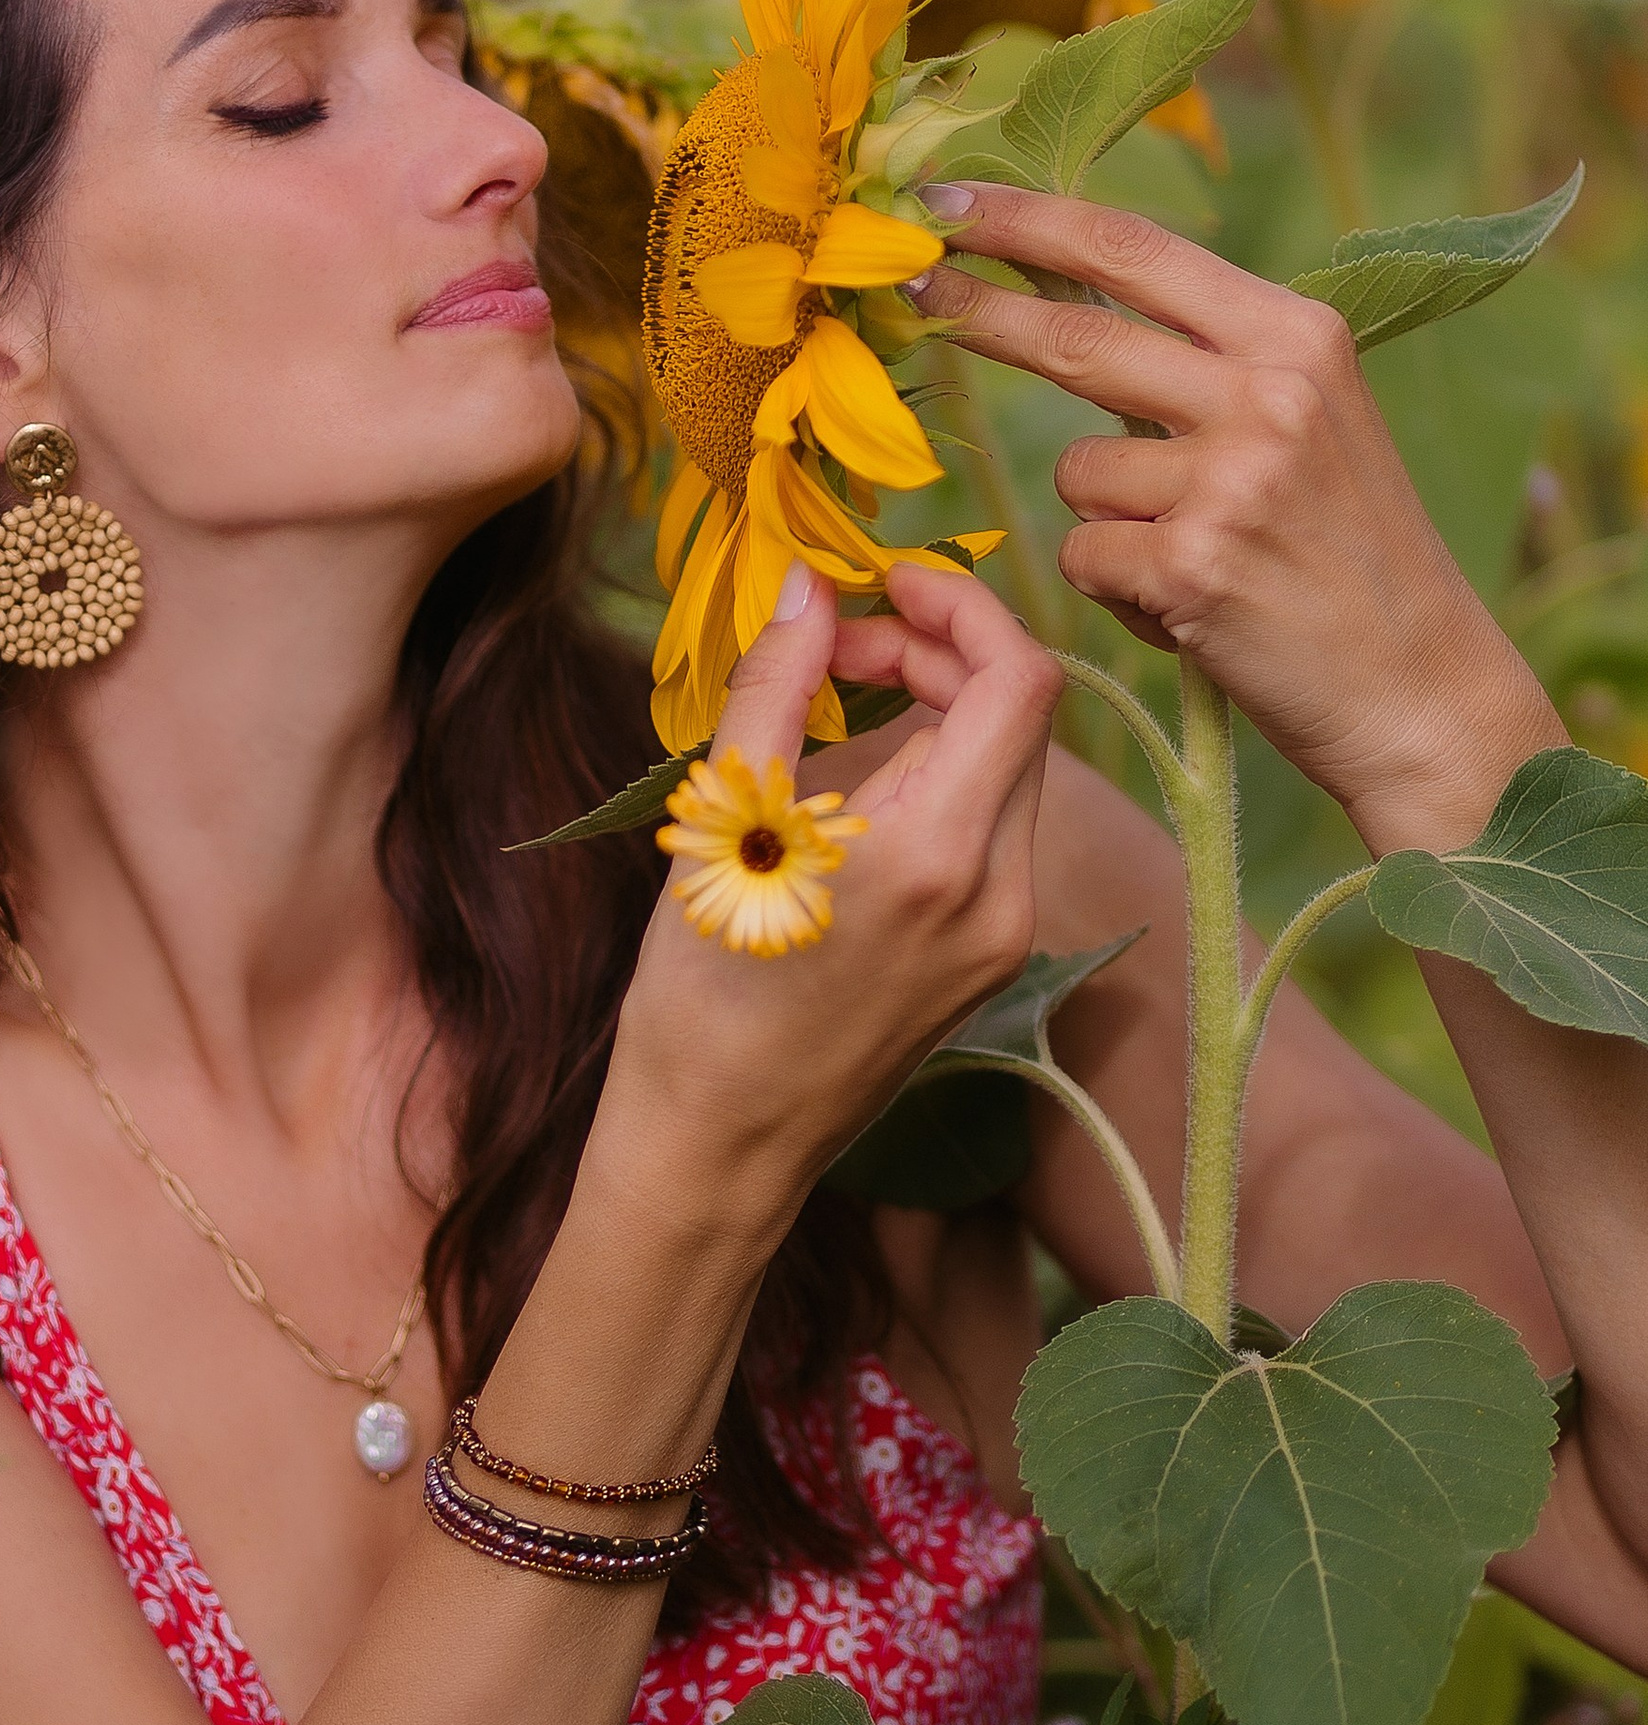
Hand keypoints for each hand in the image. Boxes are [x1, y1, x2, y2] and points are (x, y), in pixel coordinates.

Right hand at [602, 560, 1061, 1233]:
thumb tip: (805, 582)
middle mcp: (999, 894)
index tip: (885, 585)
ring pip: (1007, 772)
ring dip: (940, 711)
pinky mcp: (988, 960)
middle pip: (1021, 719)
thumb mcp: (725, 819)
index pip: (1020, 681)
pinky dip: (939, 776)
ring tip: (837, 704)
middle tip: (841, 643)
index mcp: (940, 854)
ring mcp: (1003, 934)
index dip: (963, 608)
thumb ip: (776, 685)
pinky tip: (855, 785)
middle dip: (939, 653)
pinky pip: (987, 831)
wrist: (720, 1142)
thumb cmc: (703, 990)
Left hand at [906, 181, 1563, 852]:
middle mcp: (1270, 393)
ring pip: (1077, 474)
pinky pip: (1086, 556)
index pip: (1133, 248)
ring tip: (1195, 559)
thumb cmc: (1348, 554)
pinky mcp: (1194, 567)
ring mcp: (1232, 479)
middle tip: (911, 282)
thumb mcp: (1309, 419)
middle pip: (1077, 335)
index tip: (945, 198)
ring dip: (1107, 522)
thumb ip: (1207, 361)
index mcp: (1297, 336)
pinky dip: (1119, 590)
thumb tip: (1064, 300)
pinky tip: (1192, 611)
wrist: (1421, 689)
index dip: (1026, 217)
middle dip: (978, 307)